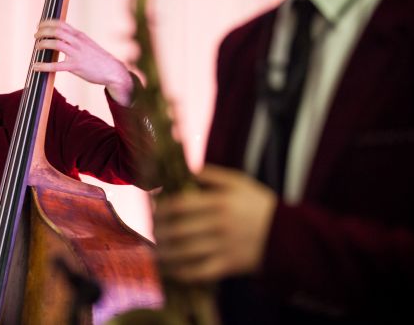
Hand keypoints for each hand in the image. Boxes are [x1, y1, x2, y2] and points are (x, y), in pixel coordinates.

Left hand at [33, 20, 133, 105]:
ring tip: (37, 47)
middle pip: (56, 30)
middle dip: (43, 31)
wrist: (112, 70)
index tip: (39, 25)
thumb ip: (75, 40)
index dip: (47, 23)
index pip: (61, 23)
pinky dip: (44, 66)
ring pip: (56, 43)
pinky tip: (36, 67)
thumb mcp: (88, 44)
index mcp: (79, 35)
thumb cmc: (99, 59)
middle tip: (36, 36)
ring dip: (43, 44)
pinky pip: (56, 65)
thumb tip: (62, 39)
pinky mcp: (76, 66)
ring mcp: (77, 53)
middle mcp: (78, 41)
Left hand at [153, 164, 276, 282]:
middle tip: (151, 230)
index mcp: (220, 202)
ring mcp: (224, 247)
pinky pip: (199, 272)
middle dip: (159, 230)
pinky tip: (170, 269)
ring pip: (185, 252)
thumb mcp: (239, 182)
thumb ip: (213, 175)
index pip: (181, 205)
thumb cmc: (259, 204)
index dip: (162, 207)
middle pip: (178, 229)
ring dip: (164, 252)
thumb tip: (187, 169)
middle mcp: (219, 224)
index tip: (153, 208)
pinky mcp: (229, 265)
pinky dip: (181, 272)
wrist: (289, 234)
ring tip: (154, 250)